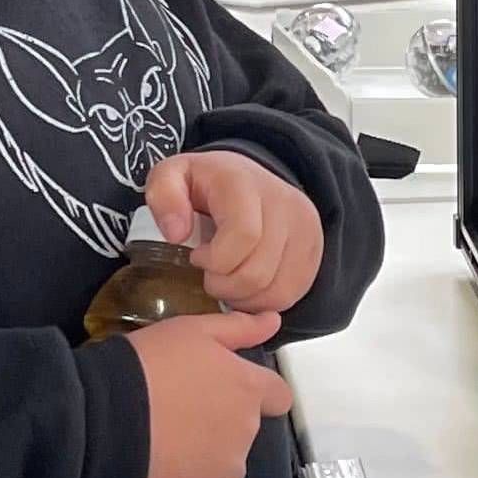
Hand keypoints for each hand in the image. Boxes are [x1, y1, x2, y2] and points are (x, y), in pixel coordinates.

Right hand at [127, 310, 289, 477]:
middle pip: (245, 431)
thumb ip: (238, 327)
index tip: (224, 392)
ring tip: (167, 447)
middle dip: (221, 424)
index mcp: (248, 389)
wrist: (105, 416)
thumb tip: (274, 321)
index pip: (278, 396)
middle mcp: (246, 432)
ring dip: (208, 459)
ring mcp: (226, 471)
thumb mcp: (191, 330)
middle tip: (178, 413)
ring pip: (227, 467)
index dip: (256, 393)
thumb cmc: (147, 365)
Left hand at [145, 148, 326, 313]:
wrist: (249, 177)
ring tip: (227, 282)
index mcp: (245, 184)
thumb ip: (163, 196)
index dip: (215, 260)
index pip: (243, 235)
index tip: (198, 257)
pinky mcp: (313, 250)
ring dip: (243, 298)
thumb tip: (177, 234)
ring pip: (276, 290)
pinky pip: (290, 295)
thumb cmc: (206, 183)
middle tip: (210, 276)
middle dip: (224, 286)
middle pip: (258, 271)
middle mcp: (284, 204)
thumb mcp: (172, 175)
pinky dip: (263, 302)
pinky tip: (246, 287)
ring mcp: (304, 228)